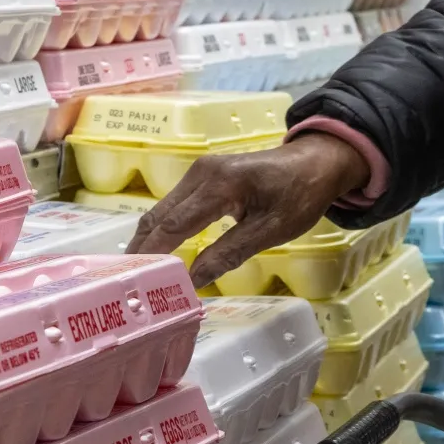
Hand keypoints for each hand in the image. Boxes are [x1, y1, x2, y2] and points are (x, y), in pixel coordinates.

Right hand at [125, 132, 371, 287]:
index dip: (156, 254)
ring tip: (138, 270)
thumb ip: (229, 253)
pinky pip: (173, 205)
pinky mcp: (202, 175)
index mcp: (219, 185)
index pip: (174, 225)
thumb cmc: (300, 196)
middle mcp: (200, 173)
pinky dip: (162, 228)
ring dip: (150, 239)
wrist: (316, 161)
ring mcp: (198, 172)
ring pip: (162, 210)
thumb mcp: (271, 230)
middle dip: (142, 249)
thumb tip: (194, 280)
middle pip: (158, 215)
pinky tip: (159, 249)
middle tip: (127, 281)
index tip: (141, 281)